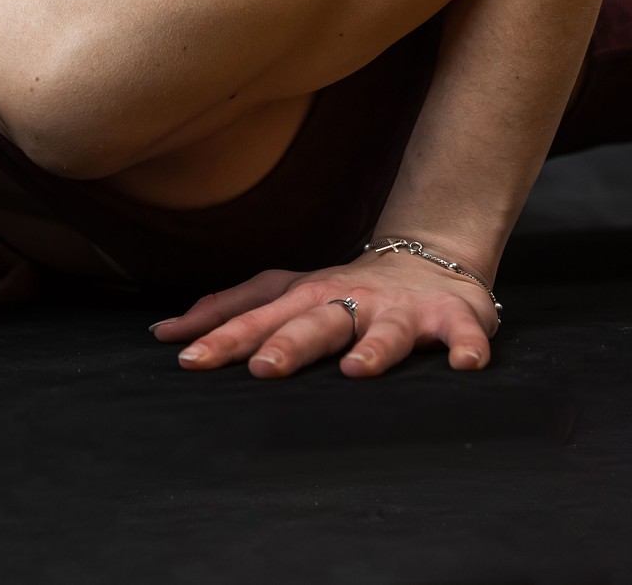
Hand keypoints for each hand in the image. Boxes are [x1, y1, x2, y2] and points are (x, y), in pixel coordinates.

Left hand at [145, 249, 499, 377]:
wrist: (430, 261)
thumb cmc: (343, 289)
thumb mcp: (284, 295)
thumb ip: (229, 312)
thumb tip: (164, 334)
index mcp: (305, 296)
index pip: (257, 316)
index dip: (222, 336)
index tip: (186, 358)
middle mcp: (348, 299)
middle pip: (312, 320)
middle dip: (287, 343)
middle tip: (262, 369)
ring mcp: (400, 310)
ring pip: (384, 330)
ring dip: (373, 348)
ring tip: (358, 370)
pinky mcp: (452, 318)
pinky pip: (462, 334)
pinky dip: (467, 347)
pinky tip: (466, 366)